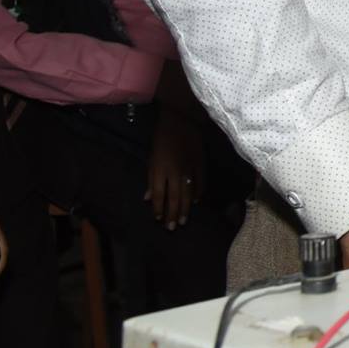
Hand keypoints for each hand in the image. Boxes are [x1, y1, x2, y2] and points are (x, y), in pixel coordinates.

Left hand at [145, 107, 205, 228]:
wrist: (181, 119)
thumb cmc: (162, 138)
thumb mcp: (151, 158)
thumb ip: (150, 179)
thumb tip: (148, 198)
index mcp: (160, 170)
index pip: (159, 195)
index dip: (158, 209)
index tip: (157, 219)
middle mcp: (175, 172)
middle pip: (174, 198)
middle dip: (172, 214)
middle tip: (172, 227)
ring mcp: (189, 168)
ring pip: (187, 194)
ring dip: (185, 208)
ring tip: (183, 221)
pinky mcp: (200, 163)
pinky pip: (200, 182)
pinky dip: (198, 193)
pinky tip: (196, 202)